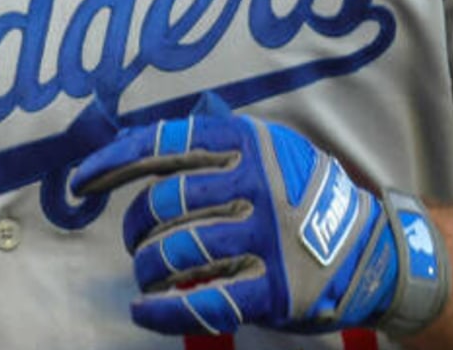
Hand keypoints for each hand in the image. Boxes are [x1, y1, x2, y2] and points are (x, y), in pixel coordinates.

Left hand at [69, 93, 402, 336]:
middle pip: (162, 204)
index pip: (161, 144)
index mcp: (246, 141)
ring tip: (148, 275)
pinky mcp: (274, 288)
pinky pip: (203, 302)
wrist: (373, 249)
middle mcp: (254, 182)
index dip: (111, 161)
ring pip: (176, 253)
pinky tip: (145, 311)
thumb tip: (142, 140)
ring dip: (148, 269)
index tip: (79, 183)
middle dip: (135, 228)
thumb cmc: (305, 195)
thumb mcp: (270, 147)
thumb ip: (215, 142)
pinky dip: (163, 311)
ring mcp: (265, 236)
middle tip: (137, 243)